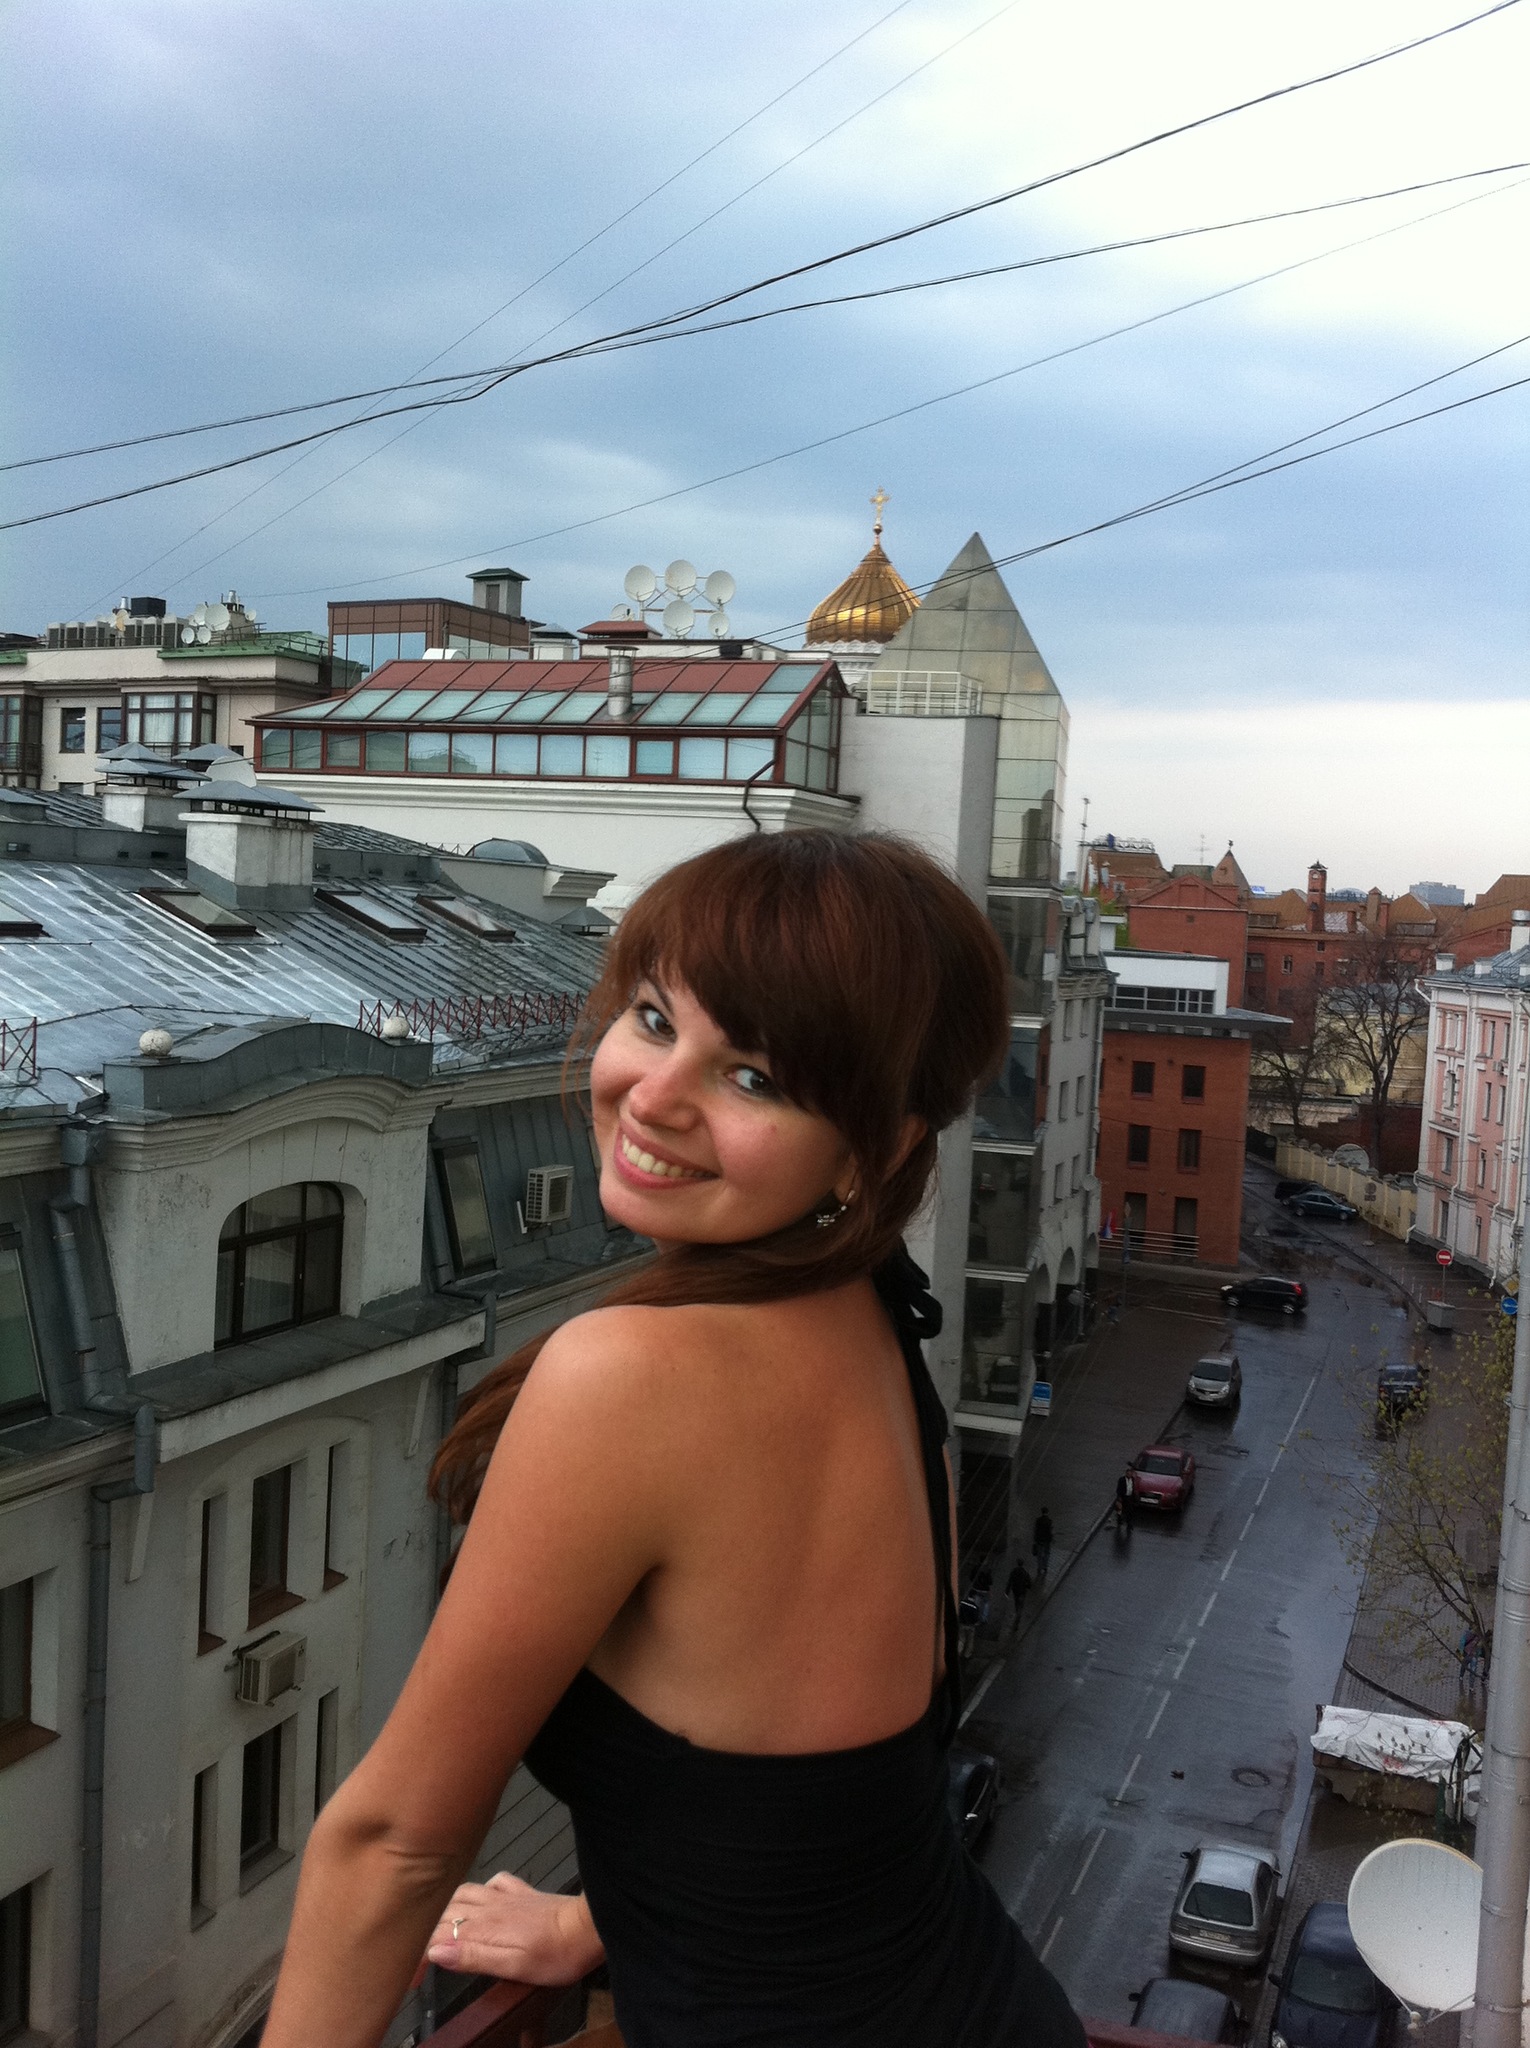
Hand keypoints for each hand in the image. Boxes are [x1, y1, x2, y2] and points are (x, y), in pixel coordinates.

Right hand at [425, 1873, 604, 1983]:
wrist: (588, 1929)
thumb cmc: (556, 1954)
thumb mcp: (512, 1967)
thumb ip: (473, 1957)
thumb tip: (434, 1951)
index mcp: (484, 1926)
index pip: (438, 1936)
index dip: (419, 1957)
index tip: (412, 1978)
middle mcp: (490, 1906)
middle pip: (445, 1911)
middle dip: (425, 1930)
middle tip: (418, 1954)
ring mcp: (506, 1897)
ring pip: (463, 1894)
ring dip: (446, 1908)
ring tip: (437, 1926)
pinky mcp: (522, 1894)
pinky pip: (493, 1883)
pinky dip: (478, 1891)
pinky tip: (480, 1900)